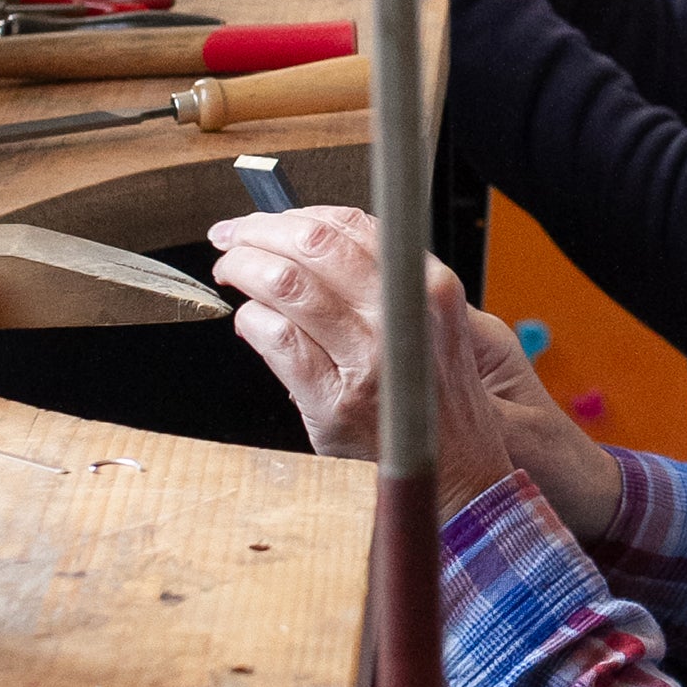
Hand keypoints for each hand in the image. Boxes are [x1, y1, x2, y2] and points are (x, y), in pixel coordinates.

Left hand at [208, 206, 623, 537]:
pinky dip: (251, 321)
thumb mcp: (433, 321)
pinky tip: (247, 321)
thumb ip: (386, 280)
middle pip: (315, 246)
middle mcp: (402, 315)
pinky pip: (276, 340)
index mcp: (430, 287)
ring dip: (245, 269)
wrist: (456, 471)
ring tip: (230, 271)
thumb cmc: (436, 396)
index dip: (300, 214)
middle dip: (260, 232)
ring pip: (287, 286)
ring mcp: (368, 359)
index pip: (355, 225)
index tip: (269, 218)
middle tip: (231, 236)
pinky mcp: (334, 401)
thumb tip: (310, 239)